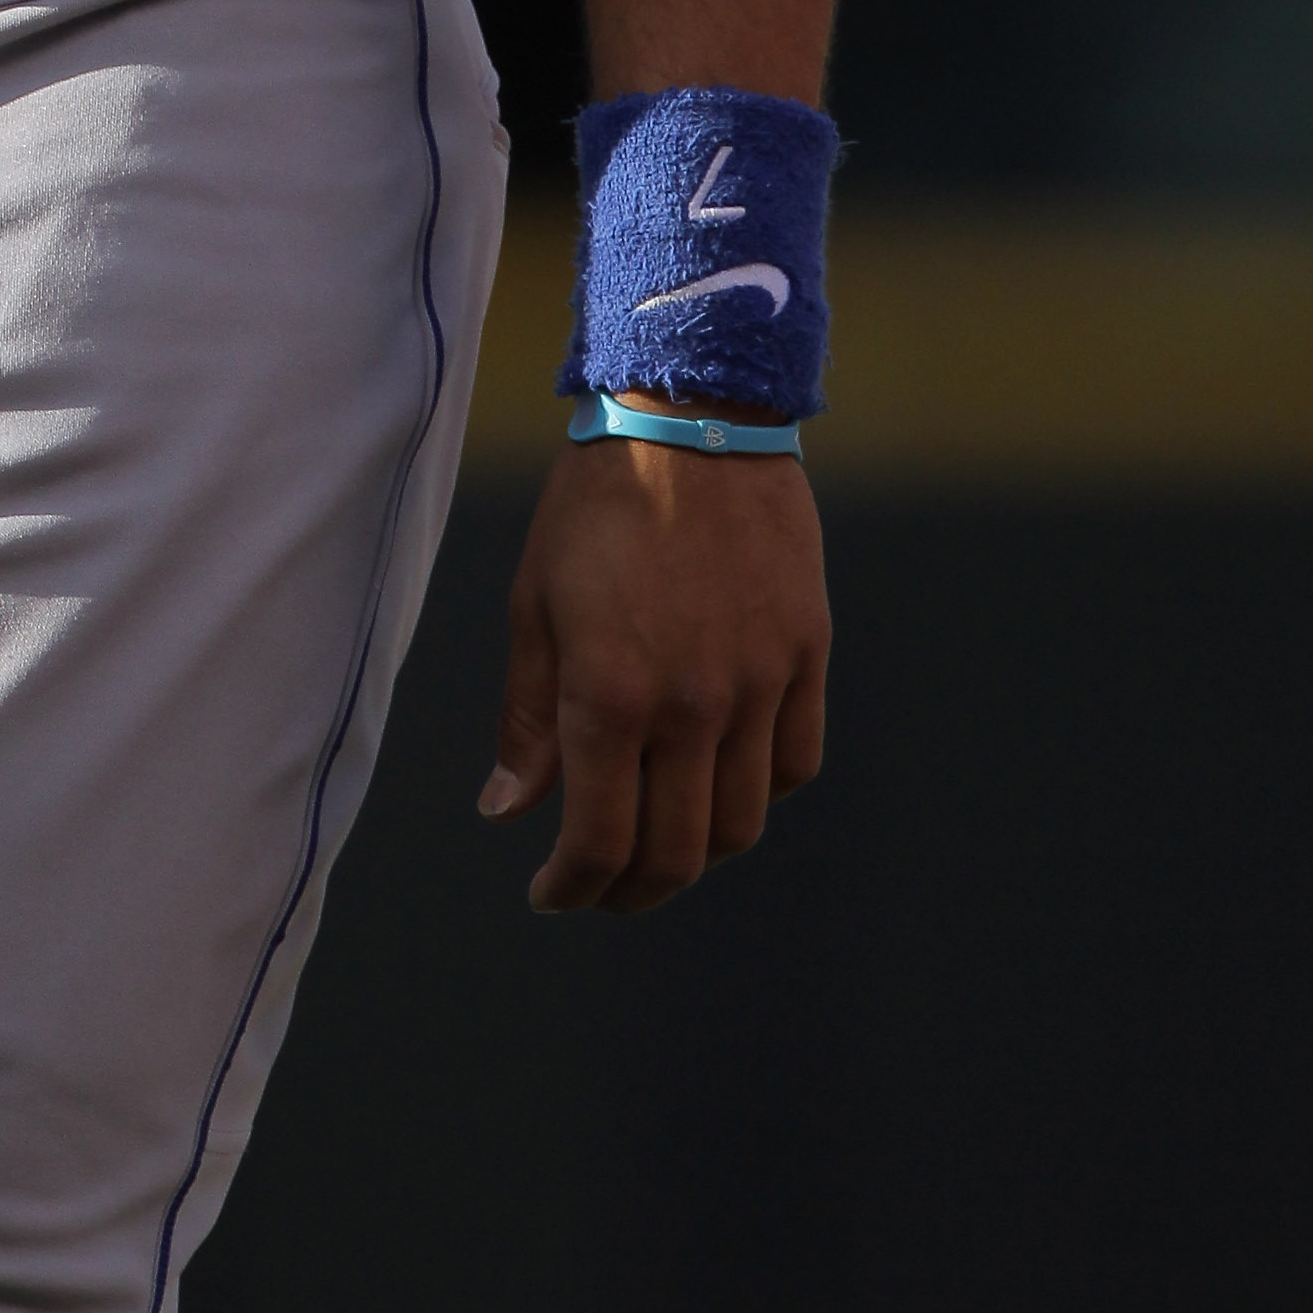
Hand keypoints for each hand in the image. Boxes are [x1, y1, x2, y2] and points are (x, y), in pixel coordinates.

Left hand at [479, 432, 828, 912]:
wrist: (691, 418)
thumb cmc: (593, 507)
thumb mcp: (534, 605)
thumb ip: (528, 719)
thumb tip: (507, 809)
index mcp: (611, 695)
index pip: (600, 841)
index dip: (574, 886)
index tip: (553, 893)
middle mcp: (692, 706)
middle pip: (676, 854)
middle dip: (631, 891)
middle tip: (602, 887)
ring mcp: (759, 684)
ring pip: (740, 822)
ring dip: (696, 851)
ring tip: (659, 839)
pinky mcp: (806, 656)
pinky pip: (795, 763)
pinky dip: (759, 792)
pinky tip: (721, 780)